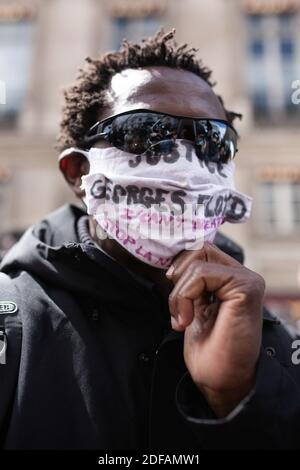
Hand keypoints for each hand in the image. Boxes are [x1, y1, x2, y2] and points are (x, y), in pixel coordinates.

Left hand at [166, 242, 264, 416]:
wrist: (220, 379)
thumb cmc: (209, 349)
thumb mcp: (194, 306)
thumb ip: (191, 283)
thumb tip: (173, 264)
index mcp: (230, 279)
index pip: (200, 251)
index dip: (180, 268)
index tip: (173, 296)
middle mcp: (242, 276)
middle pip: (199, 249)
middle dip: (179, 276)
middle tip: (177, 308)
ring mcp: (246, 280)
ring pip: (198, 261)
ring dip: (179, 292)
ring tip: (182, 318)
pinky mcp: (245, 288)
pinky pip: (202, 274)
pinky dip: (185, 296)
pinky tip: (187, 320)